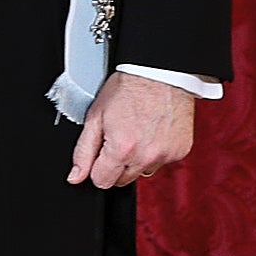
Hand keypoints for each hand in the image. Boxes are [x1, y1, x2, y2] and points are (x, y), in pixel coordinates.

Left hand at [68, 70, 195, 188]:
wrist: (160, 73)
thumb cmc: (128, 88)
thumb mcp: (96, 116)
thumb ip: (84, 151)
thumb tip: (75, 177)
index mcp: (123, 149)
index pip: (102, 182)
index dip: (97, 167)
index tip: (101, 152)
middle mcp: (146, 156)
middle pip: (122, 180)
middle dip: (116, 164)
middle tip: (119, 137)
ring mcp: (166, 155)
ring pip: (143, 172)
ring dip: (137, 159)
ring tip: (137, 132)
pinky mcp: (180, 151)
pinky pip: (162, 162)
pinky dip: (155, 151)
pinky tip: (152, 131)